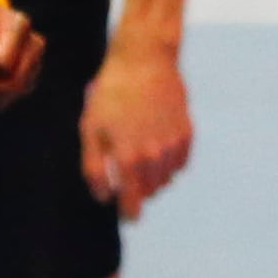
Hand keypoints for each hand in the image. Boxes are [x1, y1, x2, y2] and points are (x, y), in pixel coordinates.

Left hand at [82, 38, 192, 215]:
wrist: (144, 61)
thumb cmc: (110, 94)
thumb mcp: (90, 129)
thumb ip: (94, 168)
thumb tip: (104, 196)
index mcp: (130, 158)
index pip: (133, 202)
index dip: (129, 214)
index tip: (128, 216)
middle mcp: (156, 157)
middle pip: (150, 192)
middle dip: (138, 190)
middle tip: (126, 173)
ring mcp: (174, 145)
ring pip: (167, 179)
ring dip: (154, 177)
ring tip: (139, 155)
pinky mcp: (187, 133)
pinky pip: (180, 163)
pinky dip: (169, 162)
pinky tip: (156, 145)